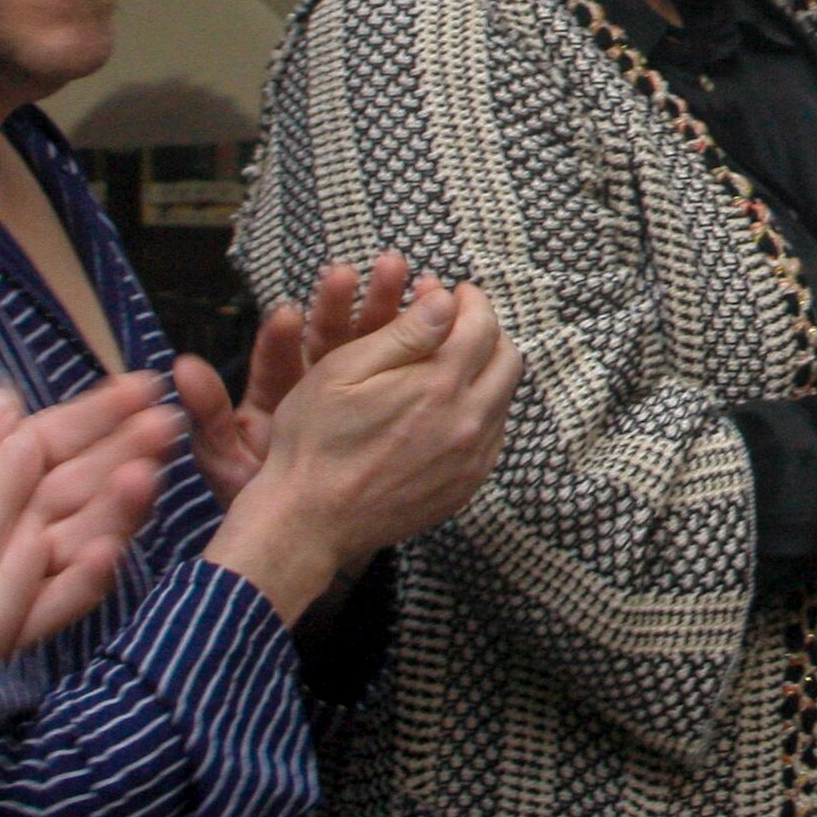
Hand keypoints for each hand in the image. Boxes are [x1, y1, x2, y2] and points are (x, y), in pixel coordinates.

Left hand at [0, 286, 174, 657]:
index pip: (63, 431)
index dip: (105, 406)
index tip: (148, 381)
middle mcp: (11, 519)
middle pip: (86, 481)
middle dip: (130, 452)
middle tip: (165, 426)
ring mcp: (7, 575)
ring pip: (80, 537)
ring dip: (118, 509)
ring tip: (143, 478)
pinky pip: (46, 606)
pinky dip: (78, 583)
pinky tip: (99, 556)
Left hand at [172, 255, 418, 508]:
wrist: (300, 538)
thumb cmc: (256, 496)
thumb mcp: (224, 458)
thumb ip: (208, 413)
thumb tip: (184, 367)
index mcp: (274, 395)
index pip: (278, 358)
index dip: (281, 336)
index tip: (289, 314)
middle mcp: (313, 388)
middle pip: (328, 339)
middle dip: (339, 304)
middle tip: (347, 274)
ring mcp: (354, 396)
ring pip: (368, 347)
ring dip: (381, 309)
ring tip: (396, 273)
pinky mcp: (385, 407)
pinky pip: (400, 375)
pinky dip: (415, 349)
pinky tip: (435, 322)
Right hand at [205, 279, 520, 624]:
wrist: (308, 522)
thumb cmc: (315, 441)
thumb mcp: (344, 371)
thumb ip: (404, 332)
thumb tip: (446, 300)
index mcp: (439, 385)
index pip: (482, 325)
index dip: (470, 301)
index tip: (453, 293)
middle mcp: (468, 420)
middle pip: (507, 358)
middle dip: (487, 331)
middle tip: (458, 323)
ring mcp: (473, 457)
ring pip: (504, 396)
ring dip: (486, 369)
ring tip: (452, 361)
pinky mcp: (467, 484)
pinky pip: (494, 434)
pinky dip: (481, 409)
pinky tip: (448, 405)